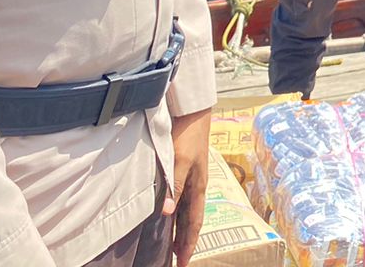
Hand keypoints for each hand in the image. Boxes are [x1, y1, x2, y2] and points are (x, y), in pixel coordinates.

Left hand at [163, 108, 211, 263]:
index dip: (189, 243)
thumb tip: (167, 214)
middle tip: (179, 260)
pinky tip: (170, 214)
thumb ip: (175, 186)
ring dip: (181, 229)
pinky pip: (182, 199)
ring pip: (186, 211)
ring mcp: (192, 179)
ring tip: (174, 245)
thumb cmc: (188, 136)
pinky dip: (178, 213)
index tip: (183, 262)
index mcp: (198, 187)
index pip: (194, 222)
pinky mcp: (184, 171)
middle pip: (192, 220)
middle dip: (186, 241)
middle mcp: (196, 186)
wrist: (193, 112)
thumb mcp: (180, 161)